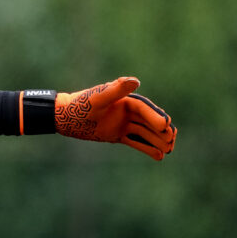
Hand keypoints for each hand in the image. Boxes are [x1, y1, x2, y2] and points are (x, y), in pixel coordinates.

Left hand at [55, 76, 176, 159]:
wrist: (64, 117)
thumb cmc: (80, 106)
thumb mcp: (98, 99)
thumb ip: (116, 90)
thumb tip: (135, 80)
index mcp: (125, 100)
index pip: (144, 109)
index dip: (156, 117)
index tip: (166, 125)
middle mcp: (127, 112)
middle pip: (149, 122)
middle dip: (161, 130)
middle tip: (172, 140)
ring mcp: (123, 124)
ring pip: (145, 133)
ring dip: (157, 140)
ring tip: (170, 150)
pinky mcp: (118, 135)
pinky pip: (136, 142)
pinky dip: (146, 148)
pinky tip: (159, 156)